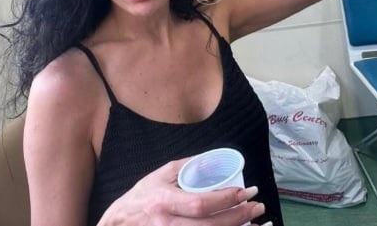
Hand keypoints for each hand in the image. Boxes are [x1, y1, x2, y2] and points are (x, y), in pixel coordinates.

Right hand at [98, 158, 267, 225]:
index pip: (199, 203)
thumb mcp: (161, 174)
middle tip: (257, 207)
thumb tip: (214, 157)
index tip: (244, 192)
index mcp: (164, 201)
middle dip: (238, 217)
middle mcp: (166, 224)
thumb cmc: (141, 197)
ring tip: (256, 223)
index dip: (224, 199)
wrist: (119, 224)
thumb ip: (187, 166)